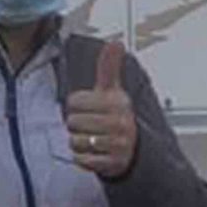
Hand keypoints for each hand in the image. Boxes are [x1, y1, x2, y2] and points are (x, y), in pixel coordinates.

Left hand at [65, 41, 137, 177]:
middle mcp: (120, 123)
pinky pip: (82, 159)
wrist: (133, 149)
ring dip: (79, 143)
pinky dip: (83, 158)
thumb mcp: (113, 91)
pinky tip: (94, 153)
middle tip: (90, 127)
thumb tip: (116, 42)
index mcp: (117, 103)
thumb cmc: (116, 117)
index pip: (74, 102)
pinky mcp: (113, 163)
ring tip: (92, 140)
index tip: (89, 109)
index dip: (76, 106)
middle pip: (72, 122)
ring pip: (75, 141)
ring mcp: (118, 144)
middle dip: (76, 126)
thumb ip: (109, 67)